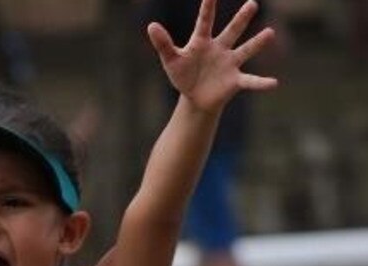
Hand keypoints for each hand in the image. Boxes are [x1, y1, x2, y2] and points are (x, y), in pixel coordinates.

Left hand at [147, 0, 277, 112]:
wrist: (195, 97)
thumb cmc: (183, 75)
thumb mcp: (171, 61)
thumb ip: (163, 44)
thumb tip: (151, 26)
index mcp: (202, 42)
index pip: (205, 21)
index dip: (208, 7)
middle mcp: (220, 49)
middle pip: (232, 31)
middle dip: (241, 19)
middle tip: (252, 3)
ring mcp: (229, 64)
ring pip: (246, 50)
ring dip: (257, 43)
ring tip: (270, 33)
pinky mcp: (235, 81)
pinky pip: (250, 81)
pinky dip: (261, 83)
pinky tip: (274, 83)